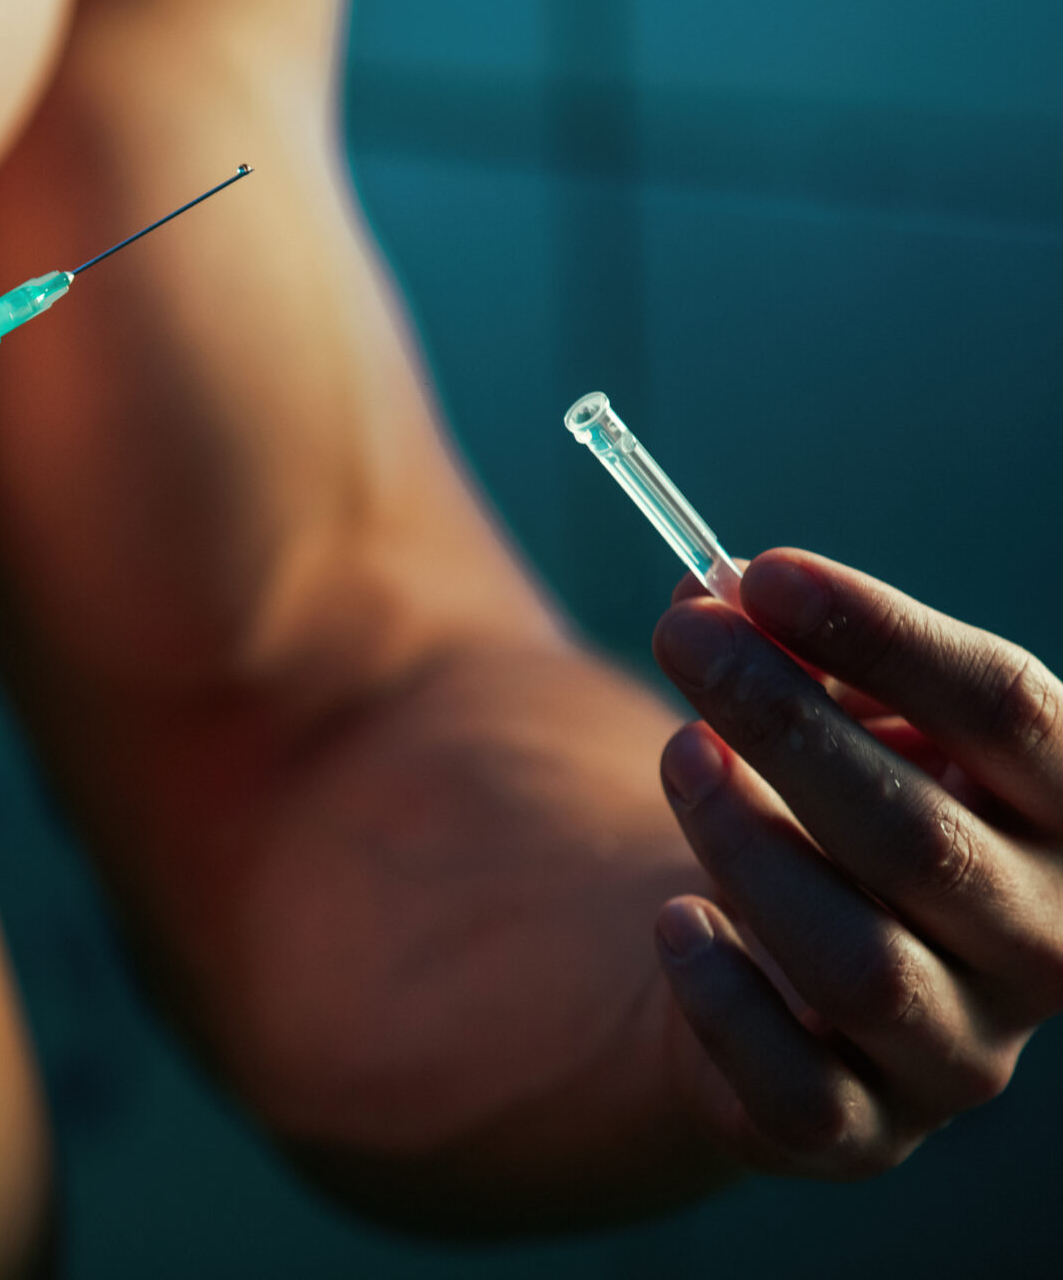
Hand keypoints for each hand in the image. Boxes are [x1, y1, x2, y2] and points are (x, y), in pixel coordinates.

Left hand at [649, 548, 1062, 1176]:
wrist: (783, 979)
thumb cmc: (833, 812)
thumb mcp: (836, 718)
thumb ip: (790, 652)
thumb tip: (714, 595)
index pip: (1013, 716)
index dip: (888, 635)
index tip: (767, 571)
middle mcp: (1045, 943)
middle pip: (921, 837)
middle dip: (787, 725)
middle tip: (689, 639)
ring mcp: (962, 1049)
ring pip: (857, 961)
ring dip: (747, 845)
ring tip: (676, 755)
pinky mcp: (863, 1130)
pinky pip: (799, 1084)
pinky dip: (723, 996)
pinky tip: (676, 918)